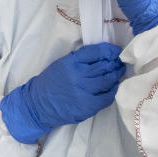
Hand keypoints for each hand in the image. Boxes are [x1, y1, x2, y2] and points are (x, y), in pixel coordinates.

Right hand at [0, 43, 124, 143]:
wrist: (38, 104)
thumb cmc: (50, 83)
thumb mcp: (62, 64)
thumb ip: (80, 60)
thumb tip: (102, 56)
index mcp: (71, 62)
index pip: (96, 52)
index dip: (110, 50)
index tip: (115, 51)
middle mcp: (78, 75)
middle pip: (105, 66)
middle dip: (116, 63)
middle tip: (120, 63)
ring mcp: (83, 91)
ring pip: (108, 80)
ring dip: (116, 76)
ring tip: (118, 74)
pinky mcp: (87, 106)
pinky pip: (107, 97)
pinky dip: (113, 91)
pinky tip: (112, 88)